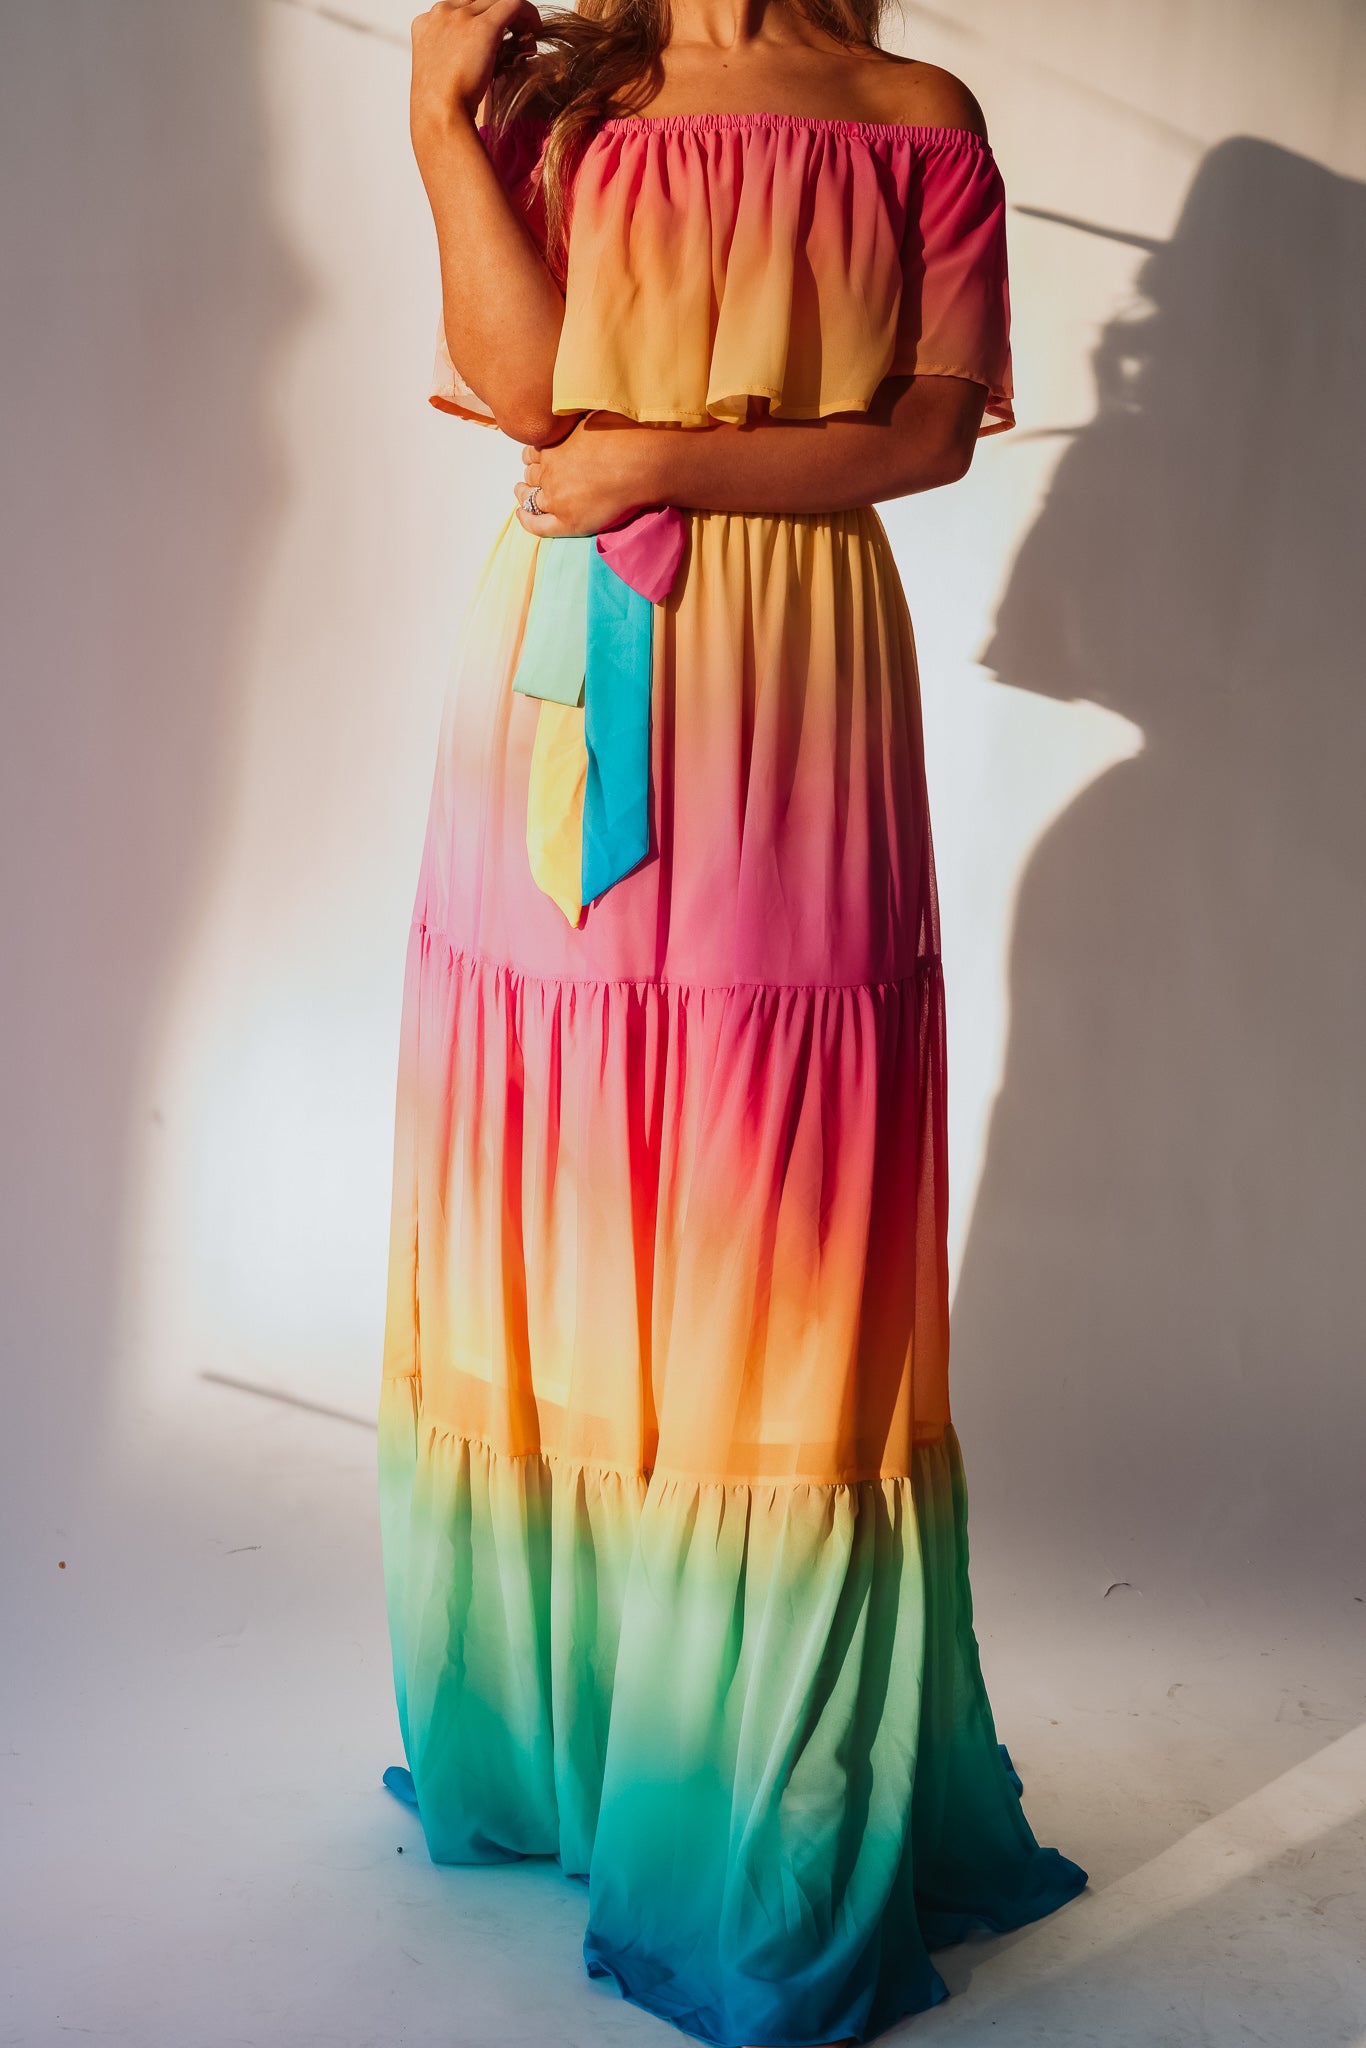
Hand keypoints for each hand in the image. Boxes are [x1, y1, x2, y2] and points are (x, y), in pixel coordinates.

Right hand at [410, 0, 540, 143]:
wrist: (440, 116)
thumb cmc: (441, 107)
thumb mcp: (443, 73)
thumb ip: (455, 54)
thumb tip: (482, 54)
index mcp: (426, 23)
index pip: (462, 8)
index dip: (484, 20)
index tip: (499, 38)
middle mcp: (441, 13)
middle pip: (480, 2)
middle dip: (501, 17)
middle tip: (518, 38)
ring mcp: (460, 17)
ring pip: (497, 1)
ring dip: (516, 17)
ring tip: (526, 40)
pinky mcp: (483, 27)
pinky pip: (514, 3)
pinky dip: (528, 14)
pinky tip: (535, 30)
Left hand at [515, 415, 663, 536]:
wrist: (642, 463)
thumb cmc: (626, 435)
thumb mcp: (593, 413)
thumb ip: (576, 417)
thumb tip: (571, 404)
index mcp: (554, 445)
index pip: (532, 452)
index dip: (534, 456)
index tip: (537, 457)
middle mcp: (550, 471)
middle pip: (531, 474)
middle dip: (531, 474)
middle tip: (531, 477)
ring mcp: (557, 498)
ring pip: (530, 498)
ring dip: (524, 495)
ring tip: (523, 493)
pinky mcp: (568, 521)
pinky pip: (538, 525)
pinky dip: (526, 520)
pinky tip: (522, 515)